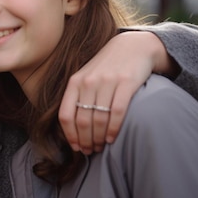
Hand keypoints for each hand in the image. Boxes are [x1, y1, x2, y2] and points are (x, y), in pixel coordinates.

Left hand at [59, 30, 172, 153]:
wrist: (132, 46)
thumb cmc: (106, 67)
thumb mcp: (86, 77)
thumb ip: (78, 97)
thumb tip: (72, 128)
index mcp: (75, 82)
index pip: (65, 114)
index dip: (69, 135)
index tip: (75, 147)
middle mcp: (88, 82)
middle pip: (82, 120)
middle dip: (85, 140)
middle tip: (91, 151)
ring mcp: (107, 82)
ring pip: (99, 119)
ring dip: (99, 138)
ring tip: (101, 146)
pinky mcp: (126, 83)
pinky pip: (117, 112)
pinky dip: (114, 129)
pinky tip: (113, 138)